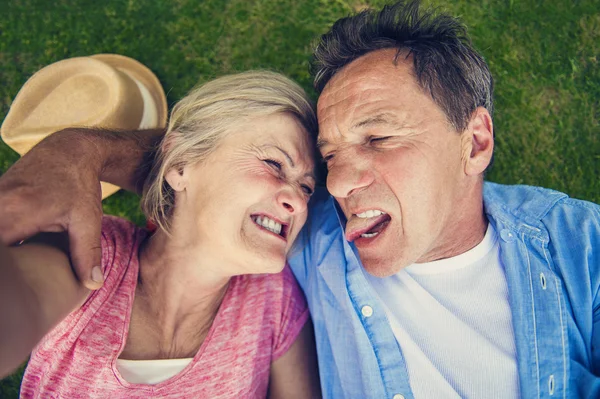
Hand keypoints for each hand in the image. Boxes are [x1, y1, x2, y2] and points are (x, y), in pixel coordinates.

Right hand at [0, 130, 104, 289]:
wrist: (68, 150)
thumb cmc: (80, 185)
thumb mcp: (88, 219)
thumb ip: (87, 253)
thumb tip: (93, 286)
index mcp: (16, 212)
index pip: (2, 255)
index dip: (7, 273)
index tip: (16, 284)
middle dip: (7, 265)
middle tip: (16, 282)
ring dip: (7, 253)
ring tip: (19, 266)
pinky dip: (6, 240)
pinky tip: (16, 251)